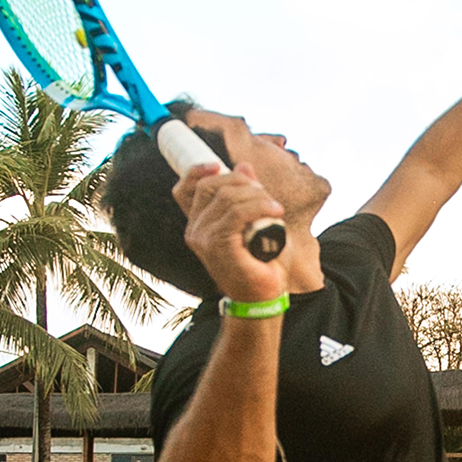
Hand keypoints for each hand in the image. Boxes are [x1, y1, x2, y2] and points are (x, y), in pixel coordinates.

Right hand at [173, 163, 288, 302]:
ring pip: (228, 197)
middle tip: (268, 198)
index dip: (197, 171)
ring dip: (258, 197)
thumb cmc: (262, 262)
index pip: (185, 189)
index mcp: (200, 223)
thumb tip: (244, 166)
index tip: (218, 164)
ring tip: (276, 210)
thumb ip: (249, 194)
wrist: (266, 296)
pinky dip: (260, 207)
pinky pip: (237, 213)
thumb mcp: (259, 220)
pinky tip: (276, 212)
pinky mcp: (218, 246)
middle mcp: (196, 230)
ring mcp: (203, 239)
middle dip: (243, 183)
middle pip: (211, 186)